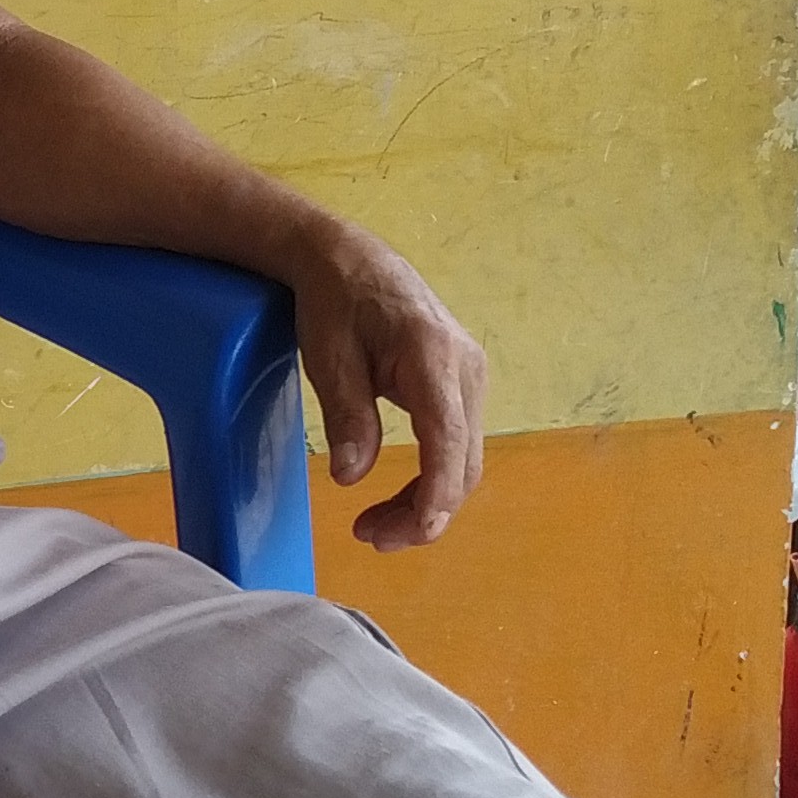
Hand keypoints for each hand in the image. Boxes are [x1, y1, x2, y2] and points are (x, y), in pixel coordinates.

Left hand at [291, 233, 486, 551]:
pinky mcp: (462, 385)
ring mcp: (470, 377)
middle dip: (425, 511)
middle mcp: (465, 370)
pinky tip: (399, 500)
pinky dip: (432, 478)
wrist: (351, 258)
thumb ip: (345, 415)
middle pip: (463, 461)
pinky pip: (456, 444)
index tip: (414, 532)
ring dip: (428, 501)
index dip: (435, 493)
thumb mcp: (327, 357)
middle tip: (371, 539)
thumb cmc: (335, 301)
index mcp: (432, 358)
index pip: (448, 438)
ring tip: (375, 529)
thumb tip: (351, 477)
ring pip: (463, 459)